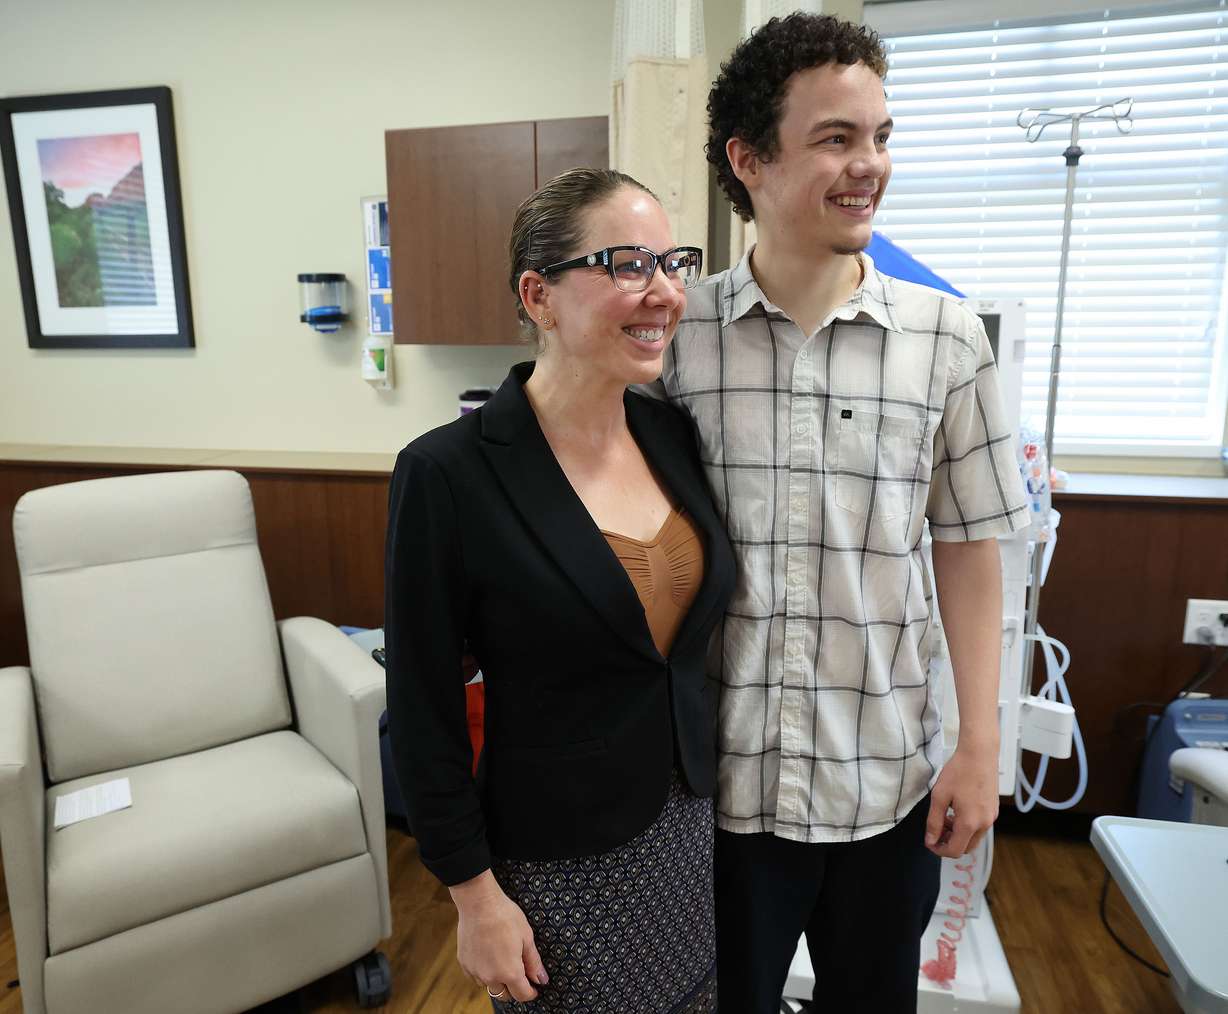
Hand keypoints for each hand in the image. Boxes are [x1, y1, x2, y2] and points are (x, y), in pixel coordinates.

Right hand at [449, 870, 547, 1003]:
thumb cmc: (505, 916)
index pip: (522, 995)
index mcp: (510, 972)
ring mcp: (475, 971)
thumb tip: (541, 980)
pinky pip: (476, 975)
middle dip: (513, 988)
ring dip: (497, 980)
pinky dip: (483, 971)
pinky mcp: (464, 963)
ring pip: (489, 985)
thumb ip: (534, 962)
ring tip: (502, 959)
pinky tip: (488, 955)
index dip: (530, 992)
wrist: (478, 903)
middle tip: (519, 972)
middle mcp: (490, 977)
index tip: (533, 987)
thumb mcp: (526, 937)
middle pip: (504, 995)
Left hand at [925, 741, 998, 857]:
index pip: (954, 851)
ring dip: (958, 834)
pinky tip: (956, 810)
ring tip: (944, 817)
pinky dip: (967, 826)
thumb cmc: (959, 771)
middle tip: (936, 830)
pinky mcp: (994, 810)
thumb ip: (934, 821)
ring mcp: (991, 817)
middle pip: (966, 848)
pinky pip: (980, 827)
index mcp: (970, 823)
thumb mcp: (939, 796)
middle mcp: (984, 824)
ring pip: (973, 838)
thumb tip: (930, 840)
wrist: (979, 753)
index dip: (939, 850)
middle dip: (949, 843)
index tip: (929, 842)